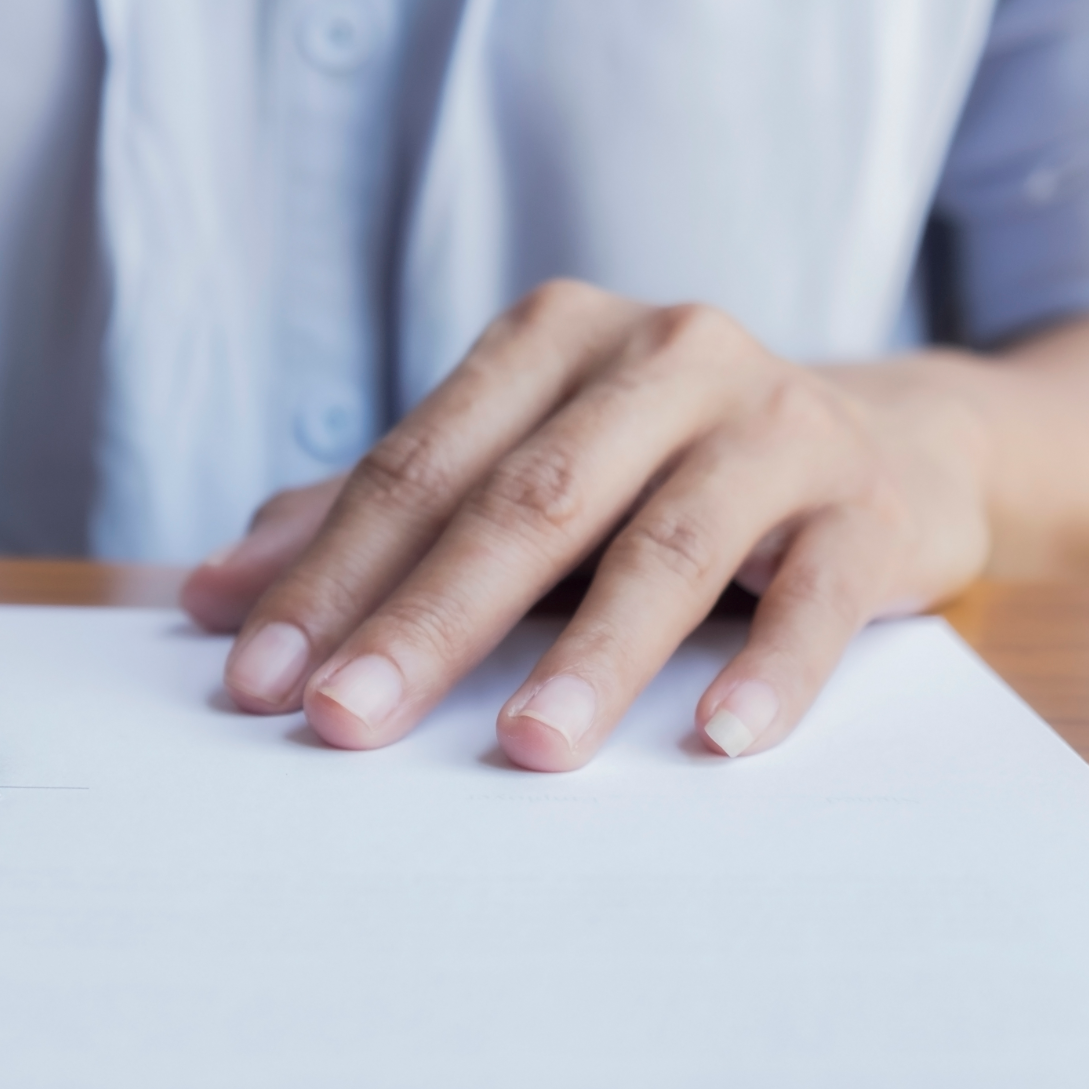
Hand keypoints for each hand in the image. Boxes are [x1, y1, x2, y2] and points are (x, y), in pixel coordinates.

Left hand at [182, 279, 994, 768]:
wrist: (880, 442)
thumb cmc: (648, 467)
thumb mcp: (508, 467)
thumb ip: (368, 520)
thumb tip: (208, 597)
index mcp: (549, 339)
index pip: (418, 467)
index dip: (330, 574)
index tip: (258, 678)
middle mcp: (661, 355)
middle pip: (525, 501)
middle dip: (427, 620)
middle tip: (347, 722)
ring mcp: (775, 420)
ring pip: (665, 543)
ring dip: (591, 655)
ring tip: (527, 749)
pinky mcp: (865, 502)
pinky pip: (813, 592)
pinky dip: (771, 667)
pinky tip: (718, 740)